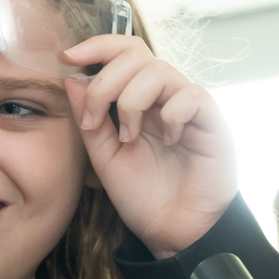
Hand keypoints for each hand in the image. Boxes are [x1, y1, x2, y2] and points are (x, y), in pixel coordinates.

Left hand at [63, 34, 236, 259]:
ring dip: (132, 102)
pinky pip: (190, 95)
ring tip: (130, 138)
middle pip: (135, 55)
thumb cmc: (144, 196)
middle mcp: (164, 96)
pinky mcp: (211, 119)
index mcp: (138, 99)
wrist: (174, 231)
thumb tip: (72, 80)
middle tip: (93, 121)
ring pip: (158, 70)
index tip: (67, 58)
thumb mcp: (105, 158)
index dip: (96, 46)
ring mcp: (188, 105)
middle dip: (105, 83)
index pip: (123, 52)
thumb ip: (90, 120)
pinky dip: (171, 114)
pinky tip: (169, 139)